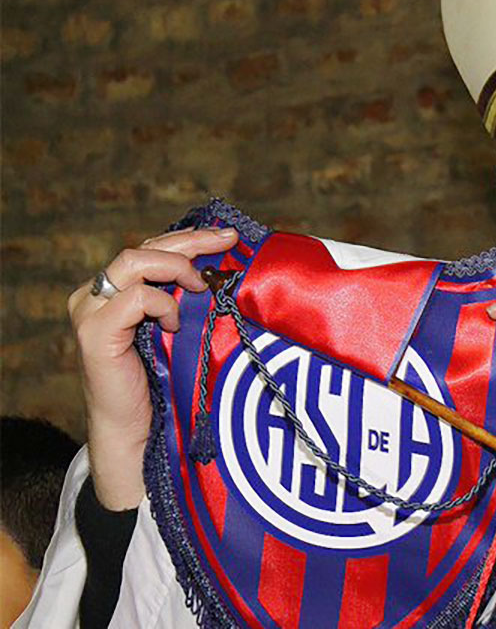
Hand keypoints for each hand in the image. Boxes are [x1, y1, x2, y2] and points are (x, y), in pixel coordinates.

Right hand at [68, 227, 237, 509]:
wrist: (139, 433)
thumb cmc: (165, 384)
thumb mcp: (182, 331)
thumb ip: (190, 301)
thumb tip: (228, 272)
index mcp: (117, 291)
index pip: (152, 248)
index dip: (190, 238)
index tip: (228, 237)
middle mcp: (97, 295)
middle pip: (145, 247)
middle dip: (192, 242)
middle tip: (228, 241)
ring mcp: (91, 312)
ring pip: (134, 261)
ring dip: (177, 267)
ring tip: (203, 286)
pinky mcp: (95, 333)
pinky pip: (135, 297)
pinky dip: (162, 304)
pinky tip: (177, 324)